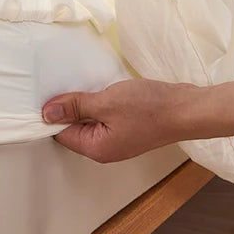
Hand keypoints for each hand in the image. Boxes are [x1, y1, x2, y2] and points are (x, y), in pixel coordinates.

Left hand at [42, 78, 197, 162]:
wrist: (187, 109)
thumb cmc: (149, 107)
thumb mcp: (105, 102)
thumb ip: (75, 107)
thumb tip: (47, 112)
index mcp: (96, 148)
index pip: (61, 134)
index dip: (52, 114)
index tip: (48, 93)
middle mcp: (105, 149)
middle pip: (74, 129)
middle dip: (68, 108)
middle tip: (66, 84)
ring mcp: (118, 140)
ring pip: (89, 122)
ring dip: (84, 104)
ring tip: (84, 85)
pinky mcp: (128, 129)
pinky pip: (104, 118)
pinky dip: (99, 104)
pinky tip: (101, 90)